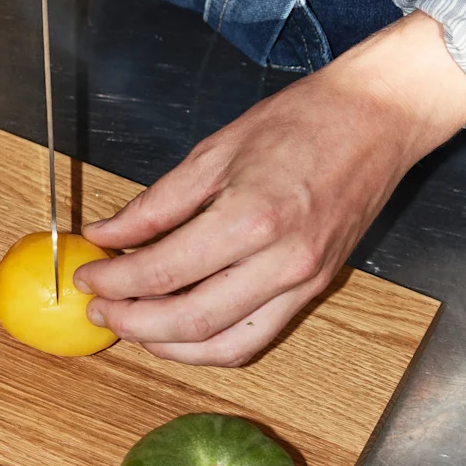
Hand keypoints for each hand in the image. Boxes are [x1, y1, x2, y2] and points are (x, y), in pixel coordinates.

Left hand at [74, 14, 465, 364]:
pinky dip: (210, 345)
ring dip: (168, 346)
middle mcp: (281, 262)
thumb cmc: (302, 122)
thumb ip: (156, 204)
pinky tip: (178, 330)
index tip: (88, 275)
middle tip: (100, 309)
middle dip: (132, 323)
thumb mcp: (214, 152)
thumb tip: (108, 235)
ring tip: (132, 325)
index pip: (164, 271)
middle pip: (189, 321)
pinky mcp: (315, 290)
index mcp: (252, 218)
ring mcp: (302, 283)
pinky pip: (255, 338)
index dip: (115, 281)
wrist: (377, 119)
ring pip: (223, 345)